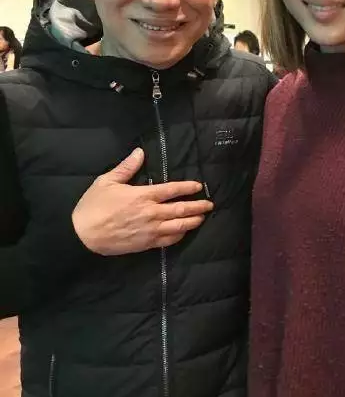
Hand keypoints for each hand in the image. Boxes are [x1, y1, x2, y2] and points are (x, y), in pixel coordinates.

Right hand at [72, 148, 213, 254]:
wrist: (82, 235)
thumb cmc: (92, 206)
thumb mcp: (106, 182)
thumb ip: (126, 167)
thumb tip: (140, 152)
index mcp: (143, 195)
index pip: (172, 190)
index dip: (188, 187)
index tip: (199, 186)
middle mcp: (151, 213)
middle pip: (181, 209)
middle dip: (198, 206)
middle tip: (209, 204)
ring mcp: (150, 230)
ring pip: (178, 226)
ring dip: (193, 221)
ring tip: (202, 218)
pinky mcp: (145, 244)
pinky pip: (168, 240)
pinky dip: (179, 235)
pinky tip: (184, 232)